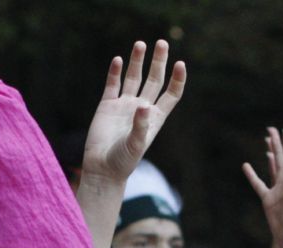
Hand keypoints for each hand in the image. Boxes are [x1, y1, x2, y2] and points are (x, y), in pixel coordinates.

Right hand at [83, 40, 186, 183]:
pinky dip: (115, 72)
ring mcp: (124, 105)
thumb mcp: (135, 146)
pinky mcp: (107, 105)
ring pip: (133, 78)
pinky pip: (112, 85)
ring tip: (141, 44)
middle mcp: (142, 108)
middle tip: (162, 43)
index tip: (180, 64)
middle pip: (154, 80)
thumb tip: (144, 105)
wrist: (102, 169)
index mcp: (155, 118)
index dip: (177, 80)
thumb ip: (141, 126)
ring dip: (137, 61)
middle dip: (158, 62)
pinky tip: (118, 60)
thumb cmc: (123, 162)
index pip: (171, 94)